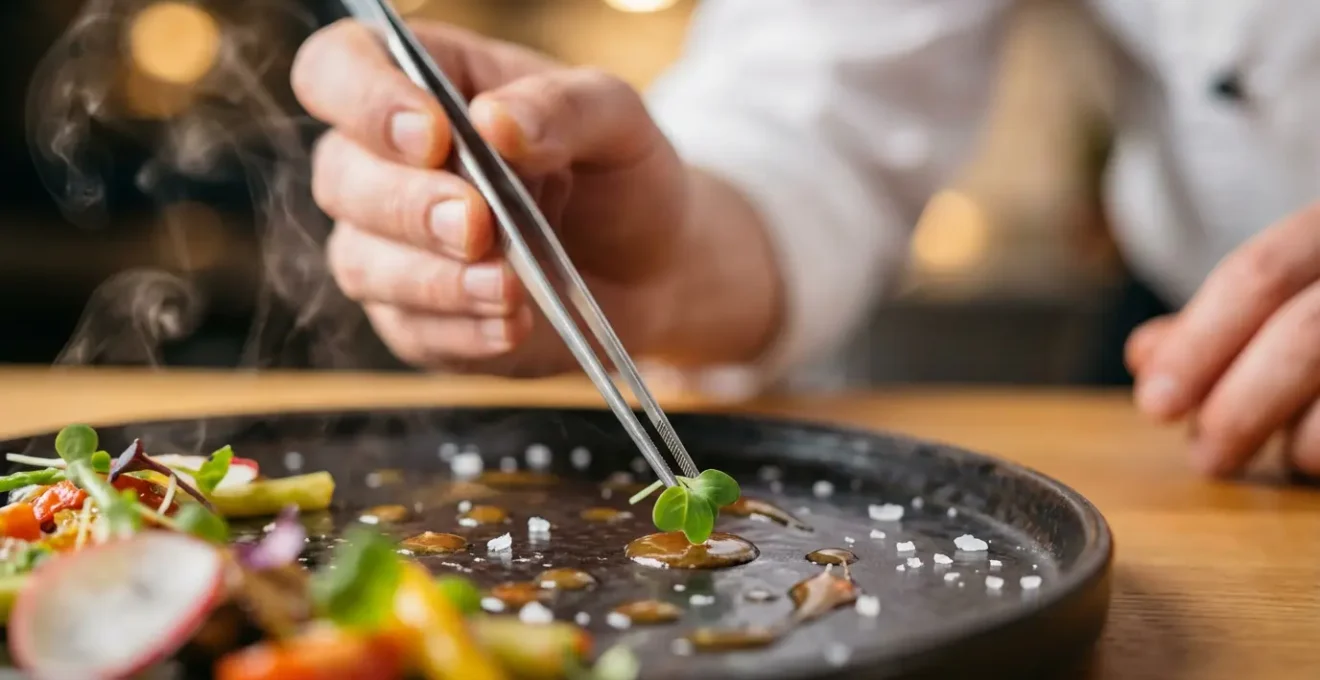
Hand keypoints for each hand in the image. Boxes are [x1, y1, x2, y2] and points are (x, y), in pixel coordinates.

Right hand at [290, 20, 687, 375]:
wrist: (655, 267)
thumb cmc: (620, 173)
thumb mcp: (615, 118)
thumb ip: (559, 107)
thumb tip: (495, 122)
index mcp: (422, 85)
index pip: (337, 69)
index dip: (363, 98)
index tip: (433, 135)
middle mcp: (386, 163)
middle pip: (339, 175)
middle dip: (406, 205)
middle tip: (477, 223)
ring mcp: (391, 247)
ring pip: (360, 262)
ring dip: (433, 279)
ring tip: (508, 286)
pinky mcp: (414, 320)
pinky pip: (410, 331)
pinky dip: (463, 331)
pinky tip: (513, 324)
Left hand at [1126, 204, 1319, 476]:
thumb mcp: (1292, 292)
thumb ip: (1220, 321)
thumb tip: (1147, 357)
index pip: (1261, 272)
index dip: (1200, 342)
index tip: (1154, 404)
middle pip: (1308, 334)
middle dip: (1240, 406)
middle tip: (1206, 457)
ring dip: (1298, 443)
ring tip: (1277, 457)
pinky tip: (1317, 459)